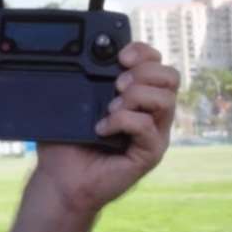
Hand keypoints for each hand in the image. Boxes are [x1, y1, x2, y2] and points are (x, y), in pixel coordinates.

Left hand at [32, 43, 179, 216]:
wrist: (61, 178)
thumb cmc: (67, 142)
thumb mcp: (74, 103)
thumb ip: (86, 79)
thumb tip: (86, 55)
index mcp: (137, 95)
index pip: (157, 62)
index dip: (143, 52)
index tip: (120, 56)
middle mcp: (152, 112)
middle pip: (171, 77)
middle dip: (143, 73)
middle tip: (116, 85)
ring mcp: (154, 133)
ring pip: (165, 99)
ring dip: (135, 97)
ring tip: (109, 109)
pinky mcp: (150, 153)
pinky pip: (147, 126)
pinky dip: (122, 122)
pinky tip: (102, 130)